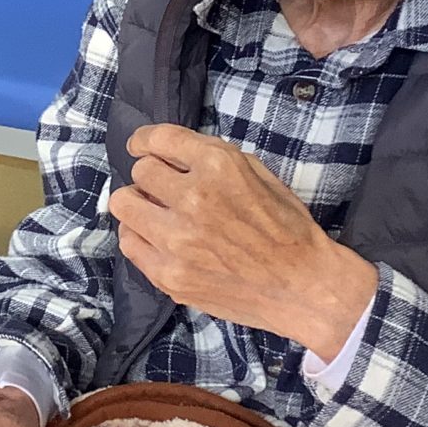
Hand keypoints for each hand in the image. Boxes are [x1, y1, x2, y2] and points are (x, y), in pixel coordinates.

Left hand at [105, 124, 377, 358]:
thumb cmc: (288, 228)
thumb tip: (172, 155)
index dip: (145, 141)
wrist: (303, 286)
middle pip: (140, 172)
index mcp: (219, 166)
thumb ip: (214, 159)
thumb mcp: (260, 174)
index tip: (141, 147)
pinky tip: (158, 239)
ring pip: (124, 204)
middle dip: (152, 176)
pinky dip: (139, 235)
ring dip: (139, 204)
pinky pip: (128, 243)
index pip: (158, 140)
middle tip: (165, 190)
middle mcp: (193, 198)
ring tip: (156, 214)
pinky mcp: (169, 274)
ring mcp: (177, 240)